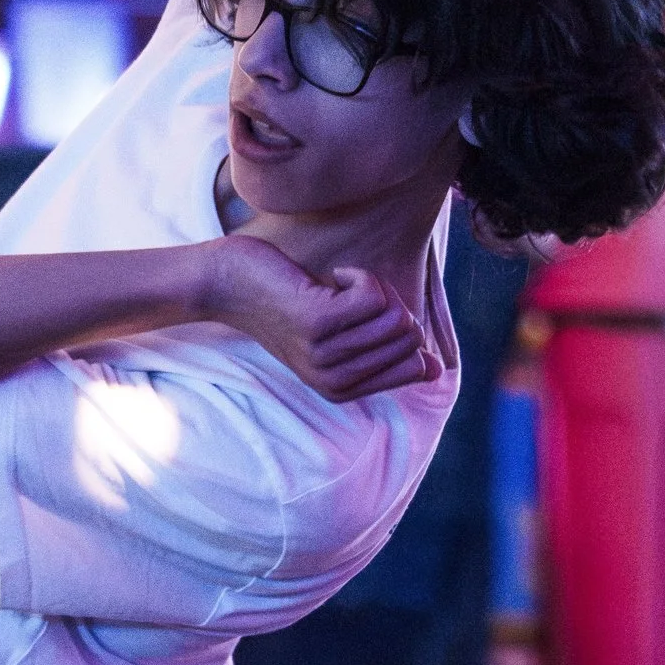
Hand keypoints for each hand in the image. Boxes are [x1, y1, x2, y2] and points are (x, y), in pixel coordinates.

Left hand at [203, 228, 441, 402]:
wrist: (230, 284)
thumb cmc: (285, 302)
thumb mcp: (338, 336)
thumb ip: (383, 353)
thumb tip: (435, 370)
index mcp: (342, 389)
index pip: (414, 365)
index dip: (403, 326)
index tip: (363, 313)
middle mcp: (334, 379)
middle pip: (409, 336)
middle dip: (391, 304)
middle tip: (349, 295)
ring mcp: (325, 354)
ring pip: (395, 315)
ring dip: (372, 287)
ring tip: (337, 287)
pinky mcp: (318, 324)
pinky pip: (374, 295)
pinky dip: (359, 275)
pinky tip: (332, 278)